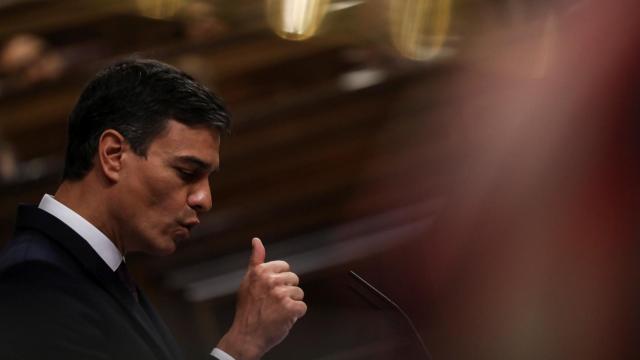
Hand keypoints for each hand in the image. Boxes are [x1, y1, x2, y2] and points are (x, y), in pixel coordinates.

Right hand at [217, 238, 306, 359]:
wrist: (246, 336)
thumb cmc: (248, 309)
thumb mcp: (248, 281)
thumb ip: (256, 260)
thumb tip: (256, 239)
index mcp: (261, 272)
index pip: (285, 267)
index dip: (280, 281)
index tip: (269, 291)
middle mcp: (270, 281)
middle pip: (294, 280)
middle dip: (287, 292)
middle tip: (272, 303)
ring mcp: (280, 295)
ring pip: (299, 294)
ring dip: (291, 304)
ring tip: (276, 311)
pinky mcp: (289, 309)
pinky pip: (302, 307)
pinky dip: (295, 315)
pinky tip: (282, 319)